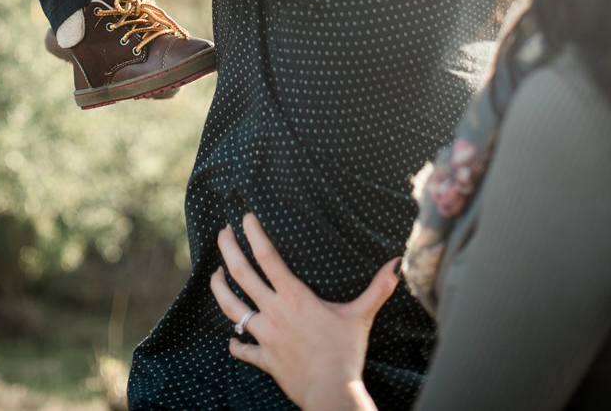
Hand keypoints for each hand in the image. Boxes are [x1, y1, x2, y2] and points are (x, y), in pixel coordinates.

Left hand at [210, 214, 398, 410]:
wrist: (331, 392)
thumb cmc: (345, 353)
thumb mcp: (360, 316)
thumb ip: (377, 289)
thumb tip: (396, 264)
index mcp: (294, 296)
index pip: (266, 256)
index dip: (253, 234)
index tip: (244, 218)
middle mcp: (274, 311)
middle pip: (241, 274)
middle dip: (227, 249)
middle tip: (221, 233)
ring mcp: (266, 336)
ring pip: (232, 307)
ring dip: (219, 289)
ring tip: (214, 275)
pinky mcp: (265, 359)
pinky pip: (243, 349)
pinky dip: (236, 343)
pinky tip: (232, 339)